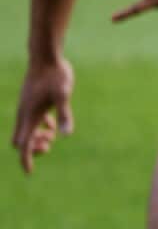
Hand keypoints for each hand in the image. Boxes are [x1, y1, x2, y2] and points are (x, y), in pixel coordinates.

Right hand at [12, 55, 74, 173]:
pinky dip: (39, 126)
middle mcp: (24, 113)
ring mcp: (27, 106)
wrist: (46, 57)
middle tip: (47, 147)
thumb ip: (64, 115)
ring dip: (35, 137)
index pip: (23, 143)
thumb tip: (66, 135)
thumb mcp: (63, 95)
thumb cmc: (55, 75)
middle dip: (31, 148)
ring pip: (25, 129)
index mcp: (29, 116)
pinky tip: (51, 125)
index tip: (30, 172)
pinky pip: (31, 119)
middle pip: (20, 140)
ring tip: (51, 137)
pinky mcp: (32, 100)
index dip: (26, 159)